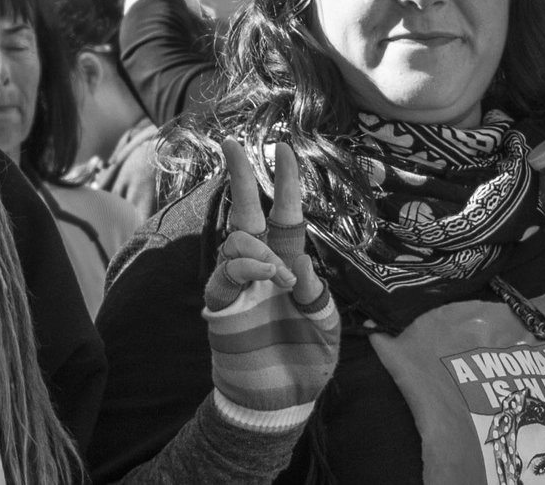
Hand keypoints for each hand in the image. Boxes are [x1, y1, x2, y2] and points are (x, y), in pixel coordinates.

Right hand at [203, 139, 339, 428]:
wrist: (283, 402)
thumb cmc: (307, 360)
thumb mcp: (323, 319)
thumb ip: (311, 286)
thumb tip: (293, 260)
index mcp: (287, 264)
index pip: (283, 214)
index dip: (284, 182)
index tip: (284, 148)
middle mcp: (260, 268)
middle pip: (244, 212)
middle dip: (238, 176)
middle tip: (231, 142)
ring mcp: (238, 286)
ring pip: (236, 240)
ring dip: (258, 247)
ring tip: (278, 274)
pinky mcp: (221, 306)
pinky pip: (225, 273)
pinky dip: (246, 267)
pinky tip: (265, 276)